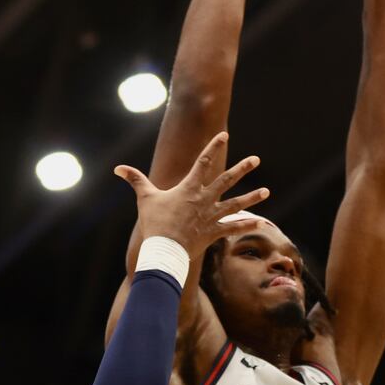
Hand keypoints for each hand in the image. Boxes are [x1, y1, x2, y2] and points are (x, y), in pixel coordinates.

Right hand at [115, 131, 268, 254]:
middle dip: (242, 168)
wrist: (164, 250)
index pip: (203, 161)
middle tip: (256, 160)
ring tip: (266, 192)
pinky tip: (262, 223)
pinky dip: (247, 225)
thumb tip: (118, 168)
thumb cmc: (155, 223)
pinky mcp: (214, 232)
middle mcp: (204, 199)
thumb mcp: (144, 198)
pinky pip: (234, 228)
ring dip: (252, 197)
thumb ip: (134, 180)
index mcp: (189, 187)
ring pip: (236, 204)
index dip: (214, 146)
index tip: (224, 135)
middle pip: (227, 180)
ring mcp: (211, 216)